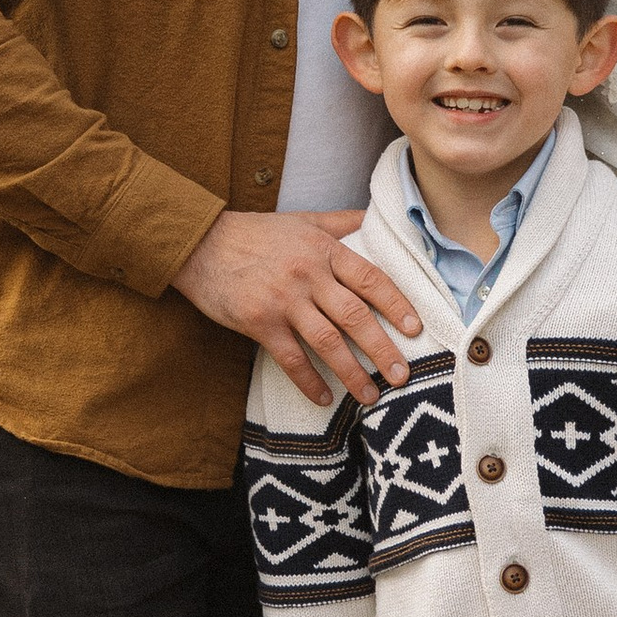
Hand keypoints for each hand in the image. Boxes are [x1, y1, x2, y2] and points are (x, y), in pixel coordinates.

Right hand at [173, 207, 420, 406]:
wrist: (200, 243)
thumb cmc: (255, 233)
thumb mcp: (302, 220)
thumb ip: (341, 222)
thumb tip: (375, 218)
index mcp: (324, 250)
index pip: (371, 278)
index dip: (396, 305)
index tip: (415, 329)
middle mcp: (308, 274)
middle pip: (355, 316)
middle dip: (382, 350)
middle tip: (403, 375)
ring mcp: (283, 300)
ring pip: (328, 342)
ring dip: (352, 373)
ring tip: (371, 396)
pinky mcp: (259, 323)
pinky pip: (291, 359)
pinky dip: (310, 382)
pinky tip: (324, 398)